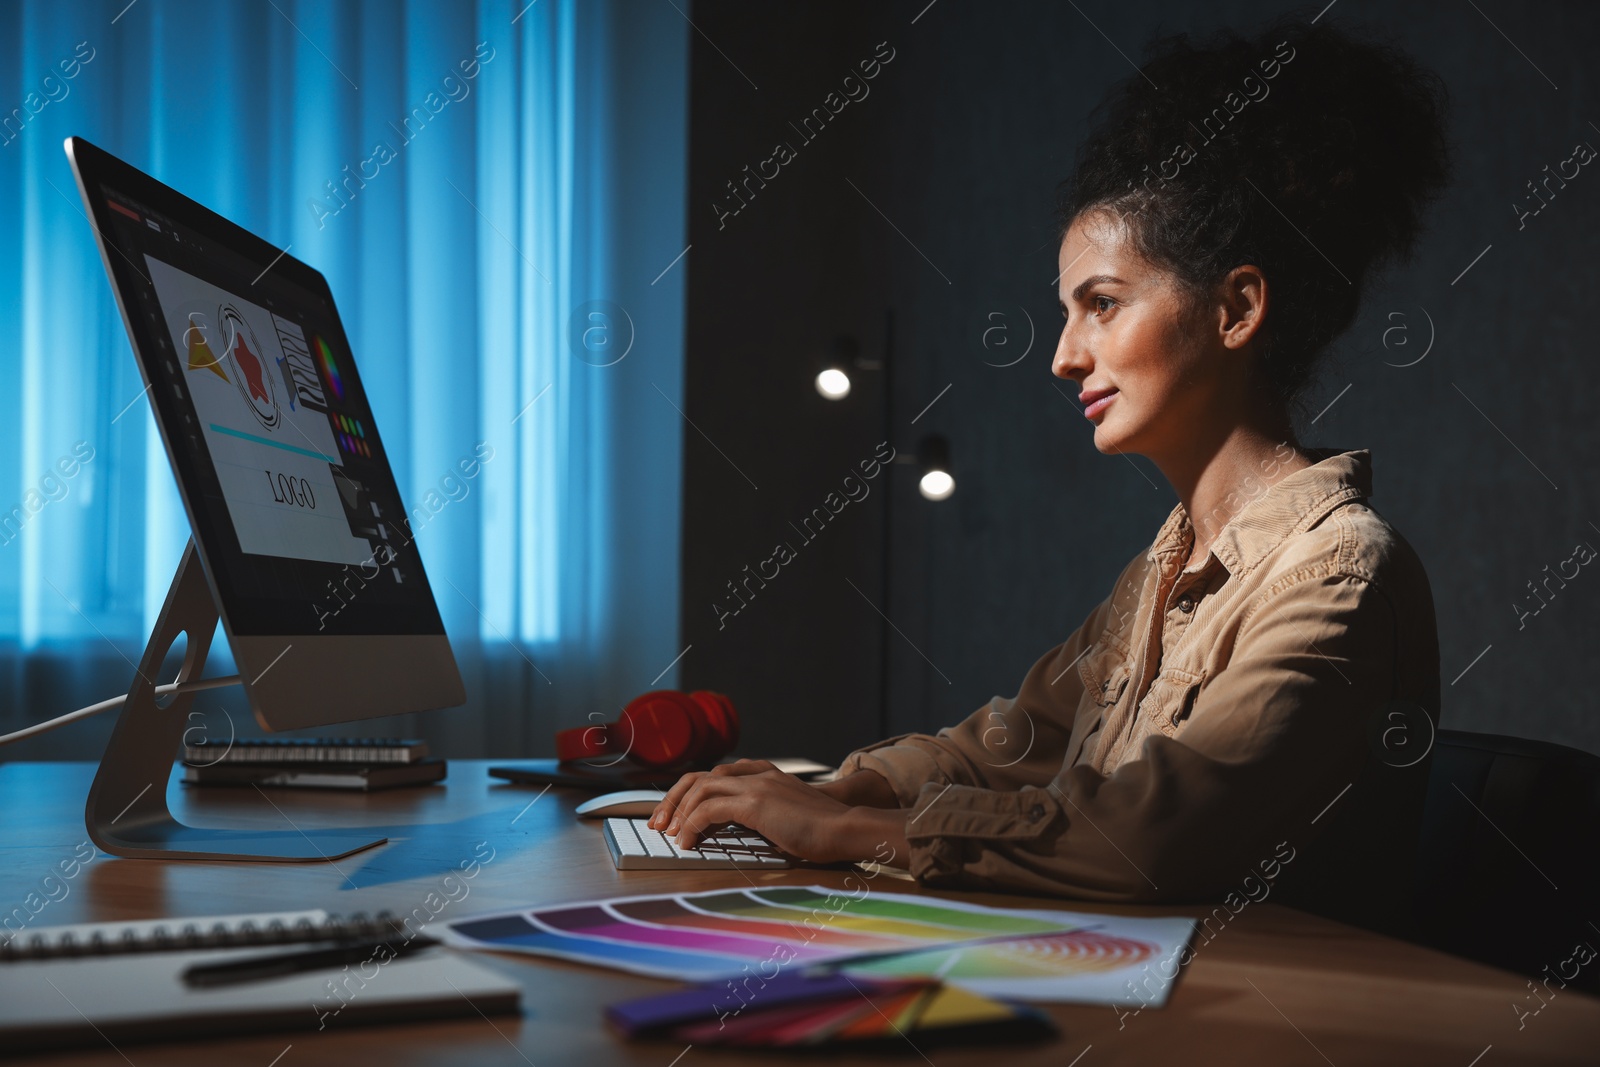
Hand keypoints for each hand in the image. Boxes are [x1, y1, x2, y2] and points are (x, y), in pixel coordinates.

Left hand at [648, 759, 893, 862]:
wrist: (846, 829)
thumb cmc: (823, 832)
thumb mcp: (786, 818)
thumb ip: (762, 816)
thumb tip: (732, 831)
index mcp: (764, 774)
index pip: (714, 775)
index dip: (689, 794)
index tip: (675, 816)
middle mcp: (757, 773)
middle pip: (699, 776)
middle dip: (673, 799)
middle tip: (659, 823)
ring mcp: (756, 785)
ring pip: (699, 789)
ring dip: (678, 813)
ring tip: (671, 836)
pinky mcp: (755, 802)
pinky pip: (709, 809)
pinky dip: (692, 825)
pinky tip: (688, 842)